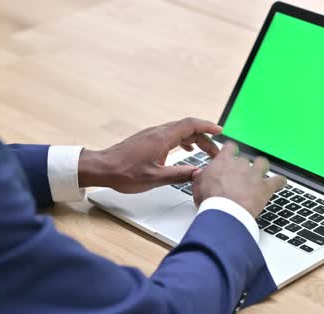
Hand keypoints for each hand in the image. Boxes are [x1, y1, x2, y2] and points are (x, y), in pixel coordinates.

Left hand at [78, 118, 221, 192]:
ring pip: (178, 131)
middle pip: (187, 127)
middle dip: (204, 138)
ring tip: (203, 151)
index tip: (220, 131)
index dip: (208, 126)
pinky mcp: (147, 140)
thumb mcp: (156, 178)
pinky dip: (182, 140)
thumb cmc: (124, 173)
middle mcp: (158, 132)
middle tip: (215, 152)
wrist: (103, 168)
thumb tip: (199, 173)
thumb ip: (179, 175)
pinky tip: (184, 149)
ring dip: (194, 139)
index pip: (191, 125)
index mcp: (162, 138)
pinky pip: (170, 135)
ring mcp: (151, 134)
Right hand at [192, 142, 286, 216]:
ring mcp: (254, 175)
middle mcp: (240, 165)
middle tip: (240, 176)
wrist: (225, 212)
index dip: (231, 150)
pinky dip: (280, 182)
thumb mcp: (198, 187)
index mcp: (224, 161)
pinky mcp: (265, 187)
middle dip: (243, 167)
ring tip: (260, 174)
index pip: (230, 147)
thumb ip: (201, 177)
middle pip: (245, 159)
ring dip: (261, 168)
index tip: (231, 154)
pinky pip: (278, 181)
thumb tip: (200, 174)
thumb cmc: (211, 201)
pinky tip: (280, 183)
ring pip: (262, 163)